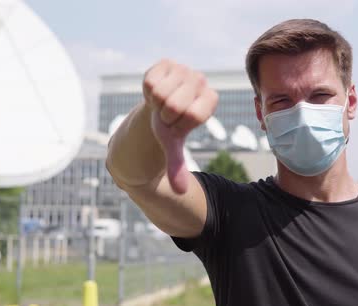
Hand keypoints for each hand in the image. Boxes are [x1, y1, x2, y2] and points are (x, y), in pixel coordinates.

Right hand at [143, 59, 217, 193]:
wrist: (156, 108)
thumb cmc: (169, 127)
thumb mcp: (172, 146)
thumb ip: (177, 166)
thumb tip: (181, 191)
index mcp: (210, 100)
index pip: (194, 116)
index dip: (178, 125)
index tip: (177, 125)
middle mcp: (201, 81)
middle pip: (175, 104)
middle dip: (165, 115)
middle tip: (167, 114)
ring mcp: (184, 69)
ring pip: (161, 93)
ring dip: (155, 104)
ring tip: (160, 104)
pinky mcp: (166, 63)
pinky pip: (150, 82)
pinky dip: (147, 92)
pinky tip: (154, 92)